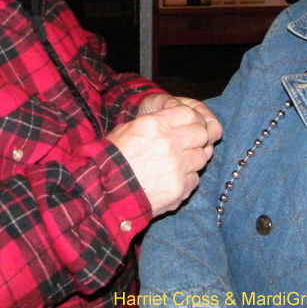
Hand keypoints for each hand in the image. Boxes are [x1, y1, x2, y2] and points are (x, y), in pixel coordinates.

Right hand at [109, 96, 222, 215]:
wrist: (104, 194)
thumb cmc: (111, 159)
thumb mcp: (127, 129)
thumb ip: (155, 121)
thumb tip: (175, 118)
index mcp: (155, 125)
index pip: (190, 114)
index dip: (193, 118)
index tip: (190, 123)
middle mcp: (170, 144)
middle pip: (202, 133)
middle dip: (197, 137)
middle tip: (189, 142)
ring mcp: (177, 168)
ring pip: (202, 157)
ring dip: (193, 158)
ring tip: (178, 162)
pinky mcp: (180, 189)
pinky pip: (194, 179)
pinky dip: (187, 178)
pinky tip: (172, 179)